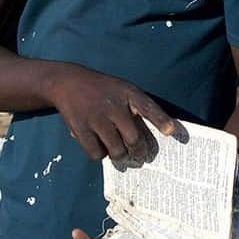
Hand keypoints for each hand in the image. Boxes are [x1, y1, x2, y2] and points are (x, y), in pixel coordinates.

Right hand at [44, 64, 177, 163]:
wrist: (68, 82)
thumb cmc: (102, 90)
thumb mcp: (122, 89)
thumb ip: (136, 109)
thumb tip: (147, 142)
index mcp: (127, 92)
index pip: (148, 107)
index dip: (160, 120)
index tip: (171, 132)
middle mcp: (113, 105)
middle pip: (133, 139)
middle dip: (139, 152)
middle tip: (140, 156)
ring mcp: (96, 118)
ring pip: (117, 151)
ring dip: (121, 156)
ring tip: (120, 153)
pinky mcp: (80, 129)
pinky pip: (97, 154)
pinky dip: (100, 154)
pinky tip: (100, 146)